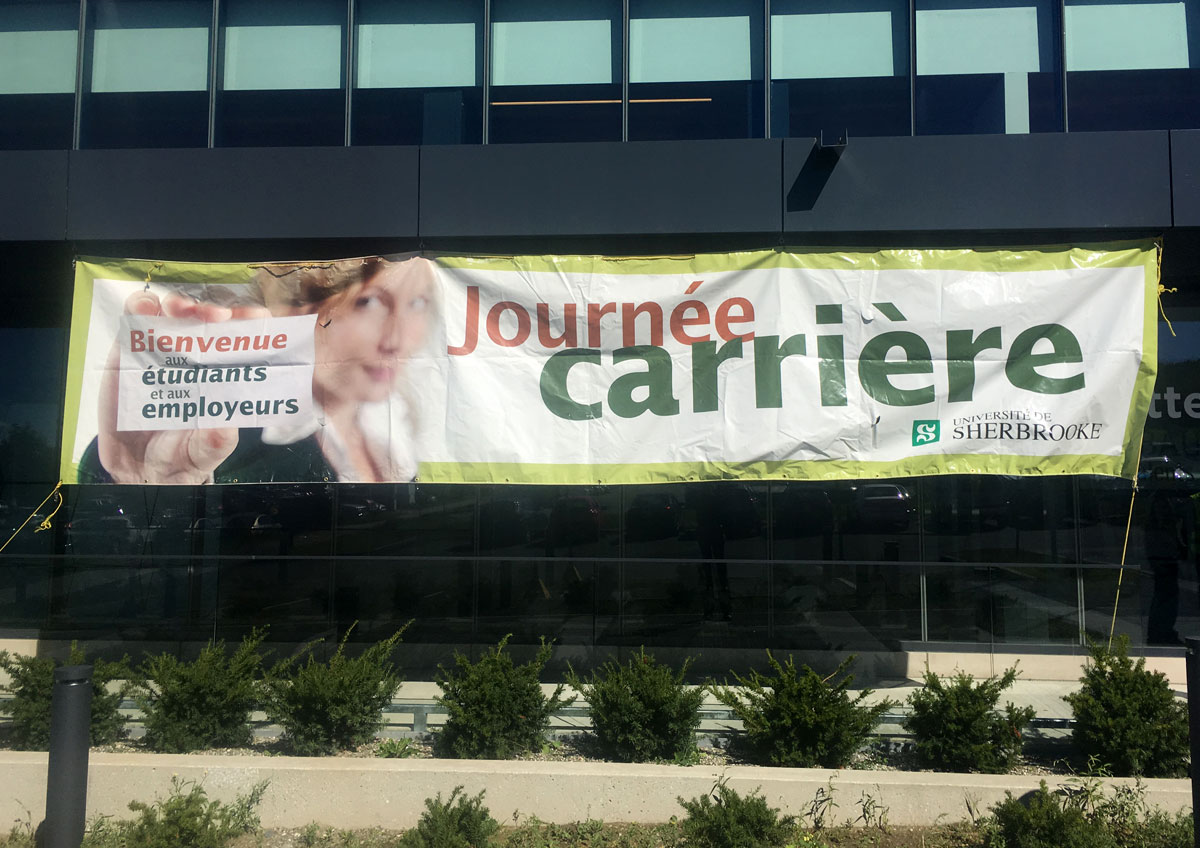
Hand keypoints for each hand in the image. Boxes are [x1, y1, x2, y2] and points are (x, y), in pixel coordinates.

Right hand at [96, 290, 269, 483]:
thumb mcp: (205, 453)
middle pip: (208, 322)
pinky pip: (133, 322)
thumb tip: (226, 427)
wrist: (137, 470)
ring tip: (185, 312)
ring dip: (180, 304)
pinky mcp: (128, 354)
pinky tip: (146, 311)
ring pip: (172, 314)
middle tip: (220, 316)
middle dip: (216, 310)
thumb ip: (216, 441)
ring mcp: (161, 352)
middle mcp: (194, 359)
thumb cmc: (181, 456)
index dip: (251, 324)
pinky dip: (139, 308)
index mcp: (221, 375)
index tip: (259, 319)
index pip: (241, 341)